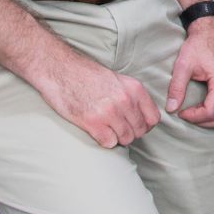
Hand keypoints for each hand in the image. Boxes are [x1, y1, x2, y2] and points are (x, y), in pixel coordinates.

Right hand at [36, 54, 161, 148]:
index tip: (136, 125)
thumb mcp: (117, 79)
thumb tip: (142, 116)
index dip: (146, 125)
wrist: (59, 69)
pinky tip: (98, 132)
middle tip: (118, 128)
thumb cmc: (86, 74)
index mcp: (134, 88)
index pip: (153, 118)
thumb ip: (132, 96)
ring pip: (126, 139)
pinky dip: (104, 141)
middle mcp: (125, 100)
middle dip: (130, 133)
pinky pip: (109, 143)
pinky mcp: (93, 122)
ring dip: (117, 138)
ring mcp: (110, 112)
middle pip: (140, 131)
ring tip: (107, 129)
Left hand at [167, 20, 213, 125]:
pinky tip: (210, 109)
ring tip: (199, 114)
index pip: (211, 112)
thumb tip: (171, 108)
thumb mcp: (183, 65)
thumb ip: (176, 88)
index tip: (181, 112)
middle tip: (188, 115)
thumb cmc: (197, 46)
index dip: (194, 117)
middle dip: (203, 122)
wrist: (209, 32)